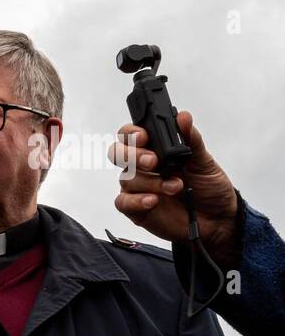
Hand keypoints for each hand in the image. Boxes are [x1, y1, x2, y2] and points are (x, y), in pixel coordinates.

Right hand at [108, 112, 238, 267]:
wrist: (217, 219)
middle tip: (154, 161)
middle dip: (133, 155)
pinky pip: (123, 202)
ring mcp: (138, 187)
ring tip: (175, 187)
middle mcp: (142, 167)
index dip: (132, 133)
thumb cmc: (209, 188)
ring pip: (126, 178)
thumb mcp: (205, 161)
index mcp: (155, 149)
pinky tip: (154, 200)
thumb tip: (183, 117)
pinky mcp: (136, 209)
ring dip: (150, 181)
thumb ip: (191, 139)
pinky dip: (137, 200)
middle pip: (118, 153)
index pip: (131, 135)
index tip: (144, 136)